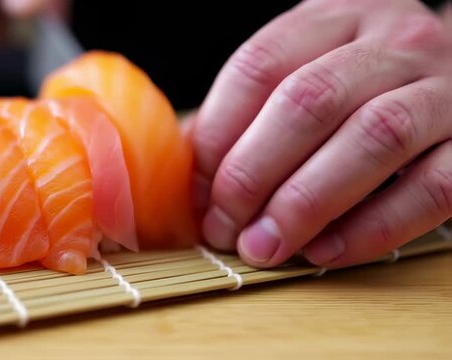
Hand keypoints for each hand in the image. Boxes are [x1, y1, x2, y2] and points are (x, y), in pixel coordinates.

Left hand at [193, 0, 451, 268]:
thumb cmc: (363, 85)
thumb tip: (191, 176)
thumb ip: (253, 109)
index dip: (218, 133)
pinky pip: (429, 189)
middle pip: (309, 101)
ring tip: (263, 247)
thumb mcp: (308, 69)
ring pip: (372, 138)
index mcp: (334, 16)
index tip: (196, 190)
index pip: (260, 66)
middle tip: (224, 226)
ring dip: (305, 204)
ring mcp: (443, 89)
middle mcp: (392, 42)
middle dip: (253, 173)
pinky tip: (324, 252)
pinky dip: (370, 228)